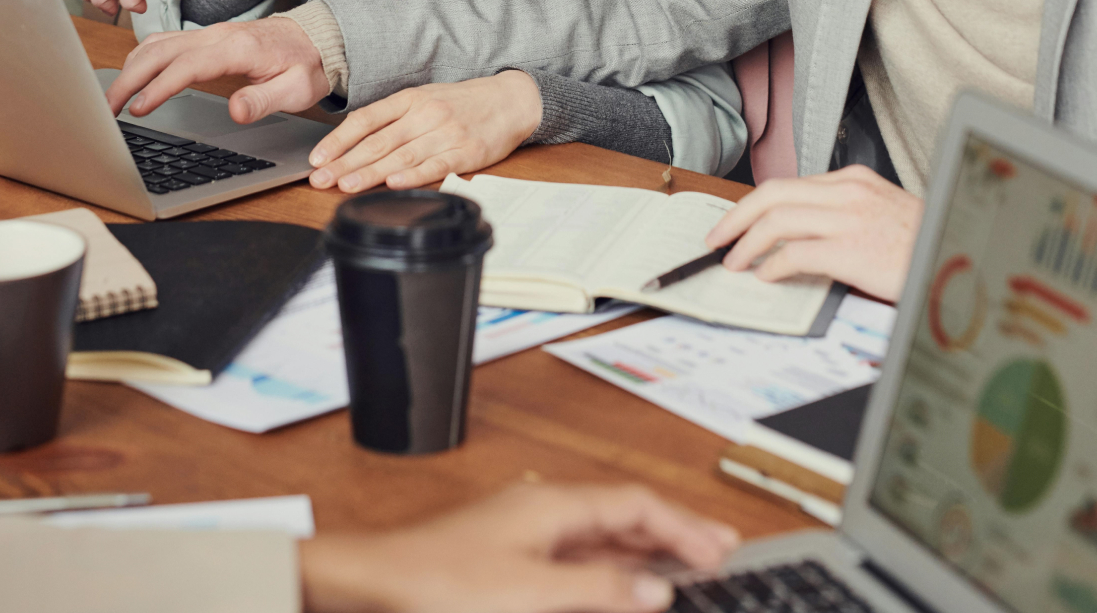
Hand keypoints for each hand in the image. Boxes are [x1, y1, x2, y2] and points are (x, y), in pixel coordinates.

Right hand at [104, 17, 329, 122]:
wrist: (320, 39)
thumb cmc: (308, 64)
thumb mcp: (297, 88)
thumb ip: (265, 100)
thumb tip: (235, 110)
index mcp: (237, 47)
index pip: (187, 65)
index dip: (159, 86)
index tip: (139, 109)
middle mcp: (218, 36)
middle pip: (160, 50)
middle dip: (129, 78)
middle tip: (108, 108)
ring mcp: (210, 35)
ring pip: (157, 43)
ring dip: (131, 68)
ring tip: (113, 98)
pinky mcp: (206, 39)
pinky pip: (165, 43)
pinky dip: (142, 58)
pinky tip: (134, 76)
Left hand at [299, 481, 739, 612]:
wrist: (375, 587)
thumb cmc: (441, 584)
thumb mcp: (535, 593)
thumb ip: (601, 588)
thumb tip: (656, 588)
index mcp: (552, 504)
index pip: (635, 504)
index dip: (683, 526)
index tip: (721, 548)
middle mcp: (541, 508)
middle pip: (621, 513)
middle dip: (671, 531)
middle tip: (717, 551)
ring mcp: (523, 531)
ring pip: (600, 534)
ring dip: (642, 550)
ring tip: (681, 568)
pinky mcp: (507, 558)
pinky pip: (575, 555)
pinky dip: (608, 567)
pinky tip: (617, 587)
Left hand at [307, 72, 542, 191]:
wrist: (510, 100)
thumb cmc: (463, 102)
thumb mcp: (425, 97)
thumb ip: (393, 118)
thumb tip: (355, 140)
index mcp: (411, 99)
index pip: (367, 119)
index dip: (339, 139)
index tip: (317, 157)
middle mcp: (425, 114)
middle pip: (379, 141)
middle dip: (346, 162)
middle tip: (321, 179)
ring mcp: (446, 133)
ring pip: (402, 156)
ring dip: (371, 173)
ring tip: (346, 185)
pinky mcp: (467, 152)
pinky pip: (436, 165)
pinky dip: (414, 176)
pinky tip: (394, 184)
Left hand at [705, 166, 922, 302]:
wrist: (962, 258)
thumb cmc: (925, 245)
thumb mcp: (882, 214)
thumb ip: (842, 216)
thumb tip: (800, 238)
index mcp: (853, 180)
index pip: (788, 185)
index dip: (755, 205)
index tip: (737, 223)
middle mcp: (847, 191)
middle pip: (772, 194)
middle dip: (736, 216)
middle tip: (717, 239)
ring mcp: (849, 218)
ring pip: (776, 219)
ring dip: (746, 242)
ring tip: (734, 262)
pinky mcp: (852, 249)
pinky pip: (796, 252)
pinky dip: (773, 265)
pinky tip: (766, 276)